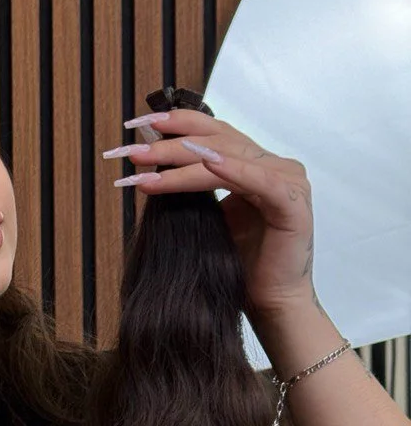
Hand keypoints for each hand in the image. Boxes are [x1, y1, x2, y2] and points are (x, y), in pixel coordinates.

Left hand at [103, 106, 316, 318]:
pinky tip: (206, 163)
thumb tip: (149, 161)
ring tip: (146, 164)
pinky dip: (232, 170)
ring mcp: (287, 181)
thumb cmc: (240, 264)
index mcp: (255, 163)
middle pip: (217, 141)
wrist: (270, 302)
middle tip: (131, 150)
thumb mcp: (207, 214)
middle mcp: (274, 165)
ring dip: (182, 161)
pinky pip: (259, 181)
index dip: (176, 123)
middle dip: (169, 144)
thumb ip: (191, 184)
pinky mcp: (293, 203)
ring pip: (228, 158)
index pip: (213, 132)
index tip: (136, 124)